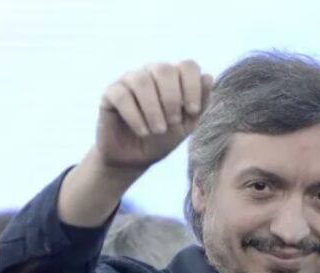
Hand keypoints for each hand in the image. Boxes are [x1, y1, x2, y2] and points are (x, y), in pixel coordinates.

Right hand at [95, 61, 212, 169]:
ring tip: (157, 130)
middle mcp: (151, 73)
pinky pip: (122, 95)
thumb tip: (209, 77)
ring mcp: (129, 81)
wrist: (134, 159)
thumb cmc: (162, 140)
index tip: (192, 111)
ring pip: (142, 81)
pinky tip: (142, 131)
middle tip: (172, 122)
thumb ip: (200, 104)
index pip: (187, 66)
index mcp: (173, 77)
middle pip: (164, 69)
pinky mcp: (110, 94)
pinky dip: (135, 116)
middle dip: (172, 98)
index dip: (192, 86)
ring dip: (153, 109)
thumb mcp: (186, 126)